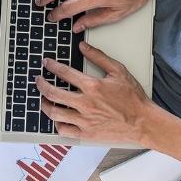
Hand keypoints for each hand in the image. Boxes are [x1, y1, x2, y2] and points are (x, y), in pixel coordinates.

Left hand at [34, 42, 154, 142]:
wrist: (142, 122)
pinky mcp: (86, 134)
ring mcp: (84, 120)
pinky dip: (57, 124)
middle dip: (41, 85)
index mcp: (92, 86)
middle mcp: (85, 104)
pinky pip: (64, 130)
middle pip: (53, 93)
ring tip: (44, 100)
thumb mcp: (118, 71)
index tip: (46, 63)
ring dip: (45, 105)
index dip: (52, 66)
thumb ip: (99, 57)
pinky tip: (58, 119)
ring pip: (55, 113)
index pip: (65, 73)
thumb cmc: (133, 98)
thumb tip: (83, 46)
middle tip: (38, 80)